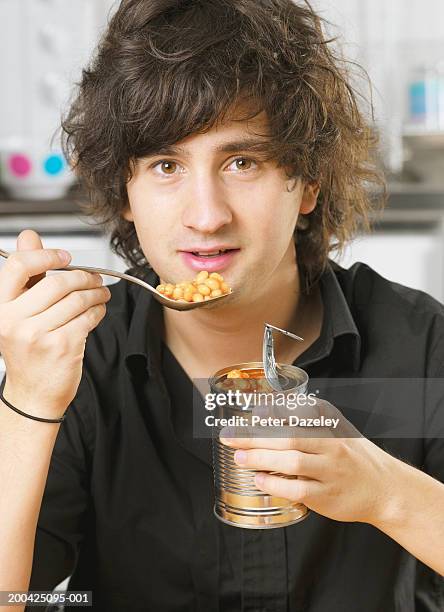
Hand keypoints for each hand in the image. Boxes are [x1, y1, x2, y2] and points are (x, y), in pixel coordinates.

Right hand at [0, 229, 110, 419]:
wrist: (33, 394)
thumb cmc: (27, 351)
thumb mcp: (18, 312)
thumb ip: (26, 274)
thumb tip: (29, 236)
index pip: (18, 266)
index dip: (46, 255)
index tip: (65, 257)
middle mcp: (13, 321)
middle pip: (57, 282)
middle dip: (84, 277)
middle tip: (95, 278)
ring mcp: (37, 335)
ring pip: (77, 299)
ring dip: (96, 293)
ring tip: (101, 293)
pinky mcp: (62, 346)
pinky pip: (88, 317)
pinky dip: (99, 310)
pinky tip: (99, 309)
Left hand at [220, 399, 397, 524]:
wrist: (386, 489)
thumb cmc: (355, 458)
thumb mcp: (338, 430)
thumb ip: (307, 420)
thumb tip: (266, 413)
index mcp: (332, 426)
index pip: (298, 414)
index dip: (272, 412)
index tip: (250, 412)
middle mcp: (332, 446)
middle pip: (288, 436)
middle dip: (254, 435)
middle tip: (229, 435)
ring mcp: (330, 472)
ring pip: (292, 461)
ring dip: (261, 458)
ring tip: (239, 457)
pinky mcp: (327, 496)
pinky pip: (297, 489)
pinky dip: (275, 484)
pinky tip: (260, 480)